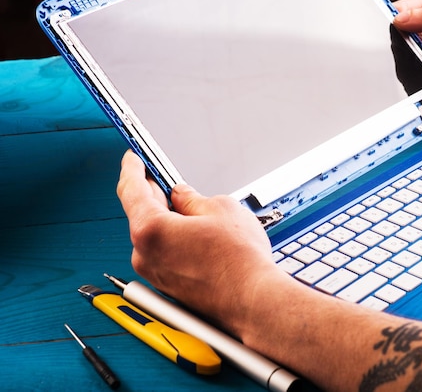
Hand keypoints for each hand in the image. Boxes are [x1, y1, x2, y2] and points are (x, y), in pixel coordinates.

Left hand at [116, 150, 279, 333]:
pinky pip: (163, 254)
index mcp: (150, 230)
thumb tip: (183, 197)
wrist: (253, 300)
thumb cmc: (239, 261)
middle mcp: (144, 254)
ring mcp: (154, 273)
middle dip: (153, 195)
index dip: (132, 168)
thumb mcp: (220, 209)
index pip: (131, 190)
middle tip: (167, 180)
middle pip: (140, 214)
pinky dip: (173, 240)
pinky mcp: (167, 286)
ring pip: (153, 236)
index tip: (133, 158)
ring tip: (194, 211)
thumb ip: (193, 198)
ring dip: (167, 219)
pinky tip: (196, 235)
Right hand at [393, 0, 421, 104]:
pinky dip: (417, 76)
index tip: (391, 17)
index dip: (405, 11)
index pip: (420, 8)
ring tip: (409, 55)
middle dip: (403, 35)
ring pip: (414, 57)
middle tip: (394, 37)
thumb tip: (401, 19)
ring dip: (409, 56)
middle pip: (413, 33)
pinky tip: (418, 72)